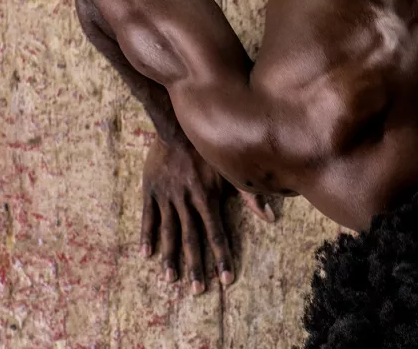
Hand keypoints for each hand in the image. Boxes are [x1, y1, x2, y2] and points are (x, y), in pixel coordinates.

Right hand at [139, 140, 275, 291]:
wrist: (176, 127)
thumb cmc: (207, 149)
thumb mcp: (230, 170)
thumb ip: (249, 195)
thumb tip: (271, 217)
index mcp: (208, 198)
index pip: (217, 234)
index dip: (222, 257)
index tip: (226, 279)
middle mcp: (187, 201)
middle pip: (192, 239)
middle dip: (196, 266)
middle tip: (197, 290)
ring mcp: (167, 197)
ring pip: (169, 232)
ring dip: (170, 257)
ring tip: (170, 279)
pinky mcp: (150, 191)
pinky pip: (148, 217)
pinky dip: (147, 236)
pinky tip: (146, 254)